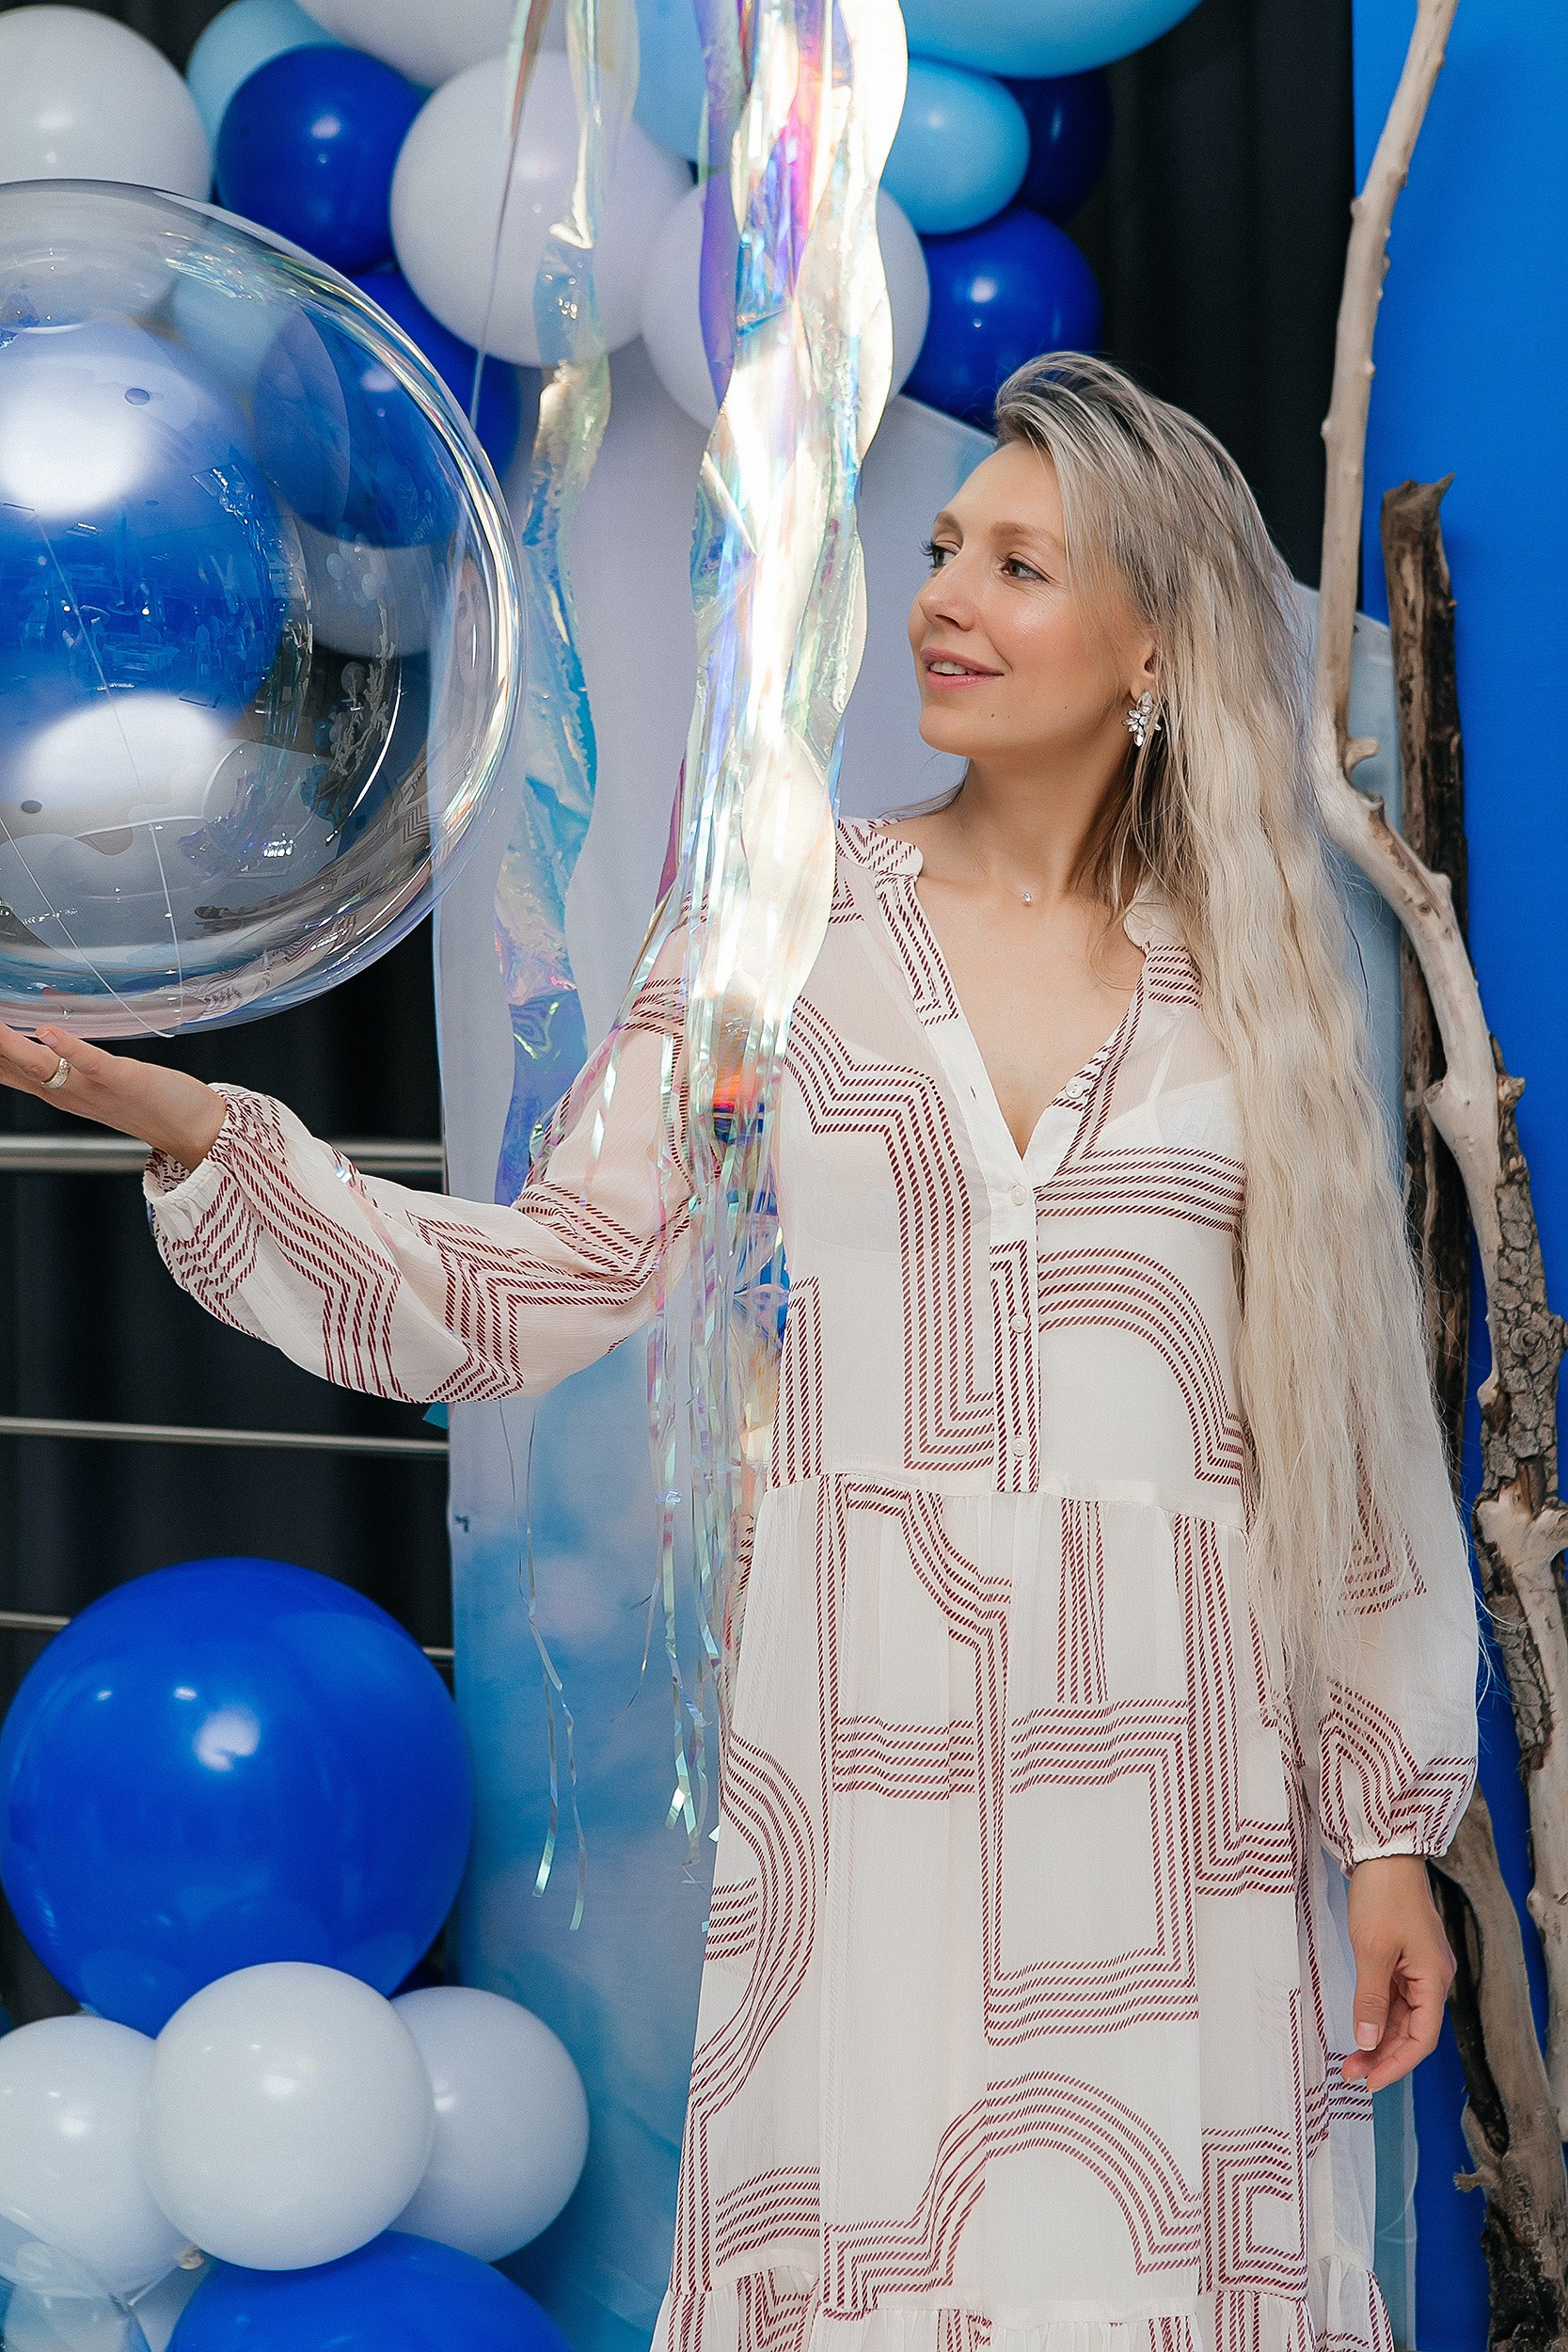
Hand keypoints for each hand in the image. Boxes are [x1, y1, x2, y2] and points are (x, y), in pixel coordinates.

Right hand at [0, 1022, 226, 1170]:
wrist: (193, 1130)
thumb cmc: (145, 1100)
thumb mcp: (87, 1083)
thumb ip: (60, 1062)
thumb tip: (36, 1035)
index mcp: (54, 1090)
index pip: (1, 1069)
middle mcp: (64, 1093)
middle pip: (8, 1066)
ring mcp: (91, 1088)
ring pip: (40, 1065)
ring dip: (9, 1043)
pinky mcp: (122, 1080)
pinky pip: (91, 1063)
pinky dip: (69, 1048)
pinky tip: (48, 1030)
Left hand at [1341, 1852, 1454, 2090]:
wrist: (1385, 1853)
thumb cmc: (1383, 1896)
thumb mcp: (1373, 1951)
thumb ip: (1371, 1999)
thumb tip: (1367, 2042)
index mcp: (1434, 1980)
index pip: (1421, 2038)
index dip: (1397, 2064)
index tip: (1370, 2082)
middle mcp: (1432, 1978)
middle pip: (1412, 2031)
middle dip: (1383, 2056)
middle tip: (1351, 2074)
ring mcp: (1419, 1968)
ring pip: (1401, 2016)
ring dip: (1378, 2038)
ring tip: (1350, 2059)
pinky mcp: (1404, 1957)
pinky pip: (1394, 1998)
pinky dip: (1377, 2015)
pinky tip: (1360, 2028)